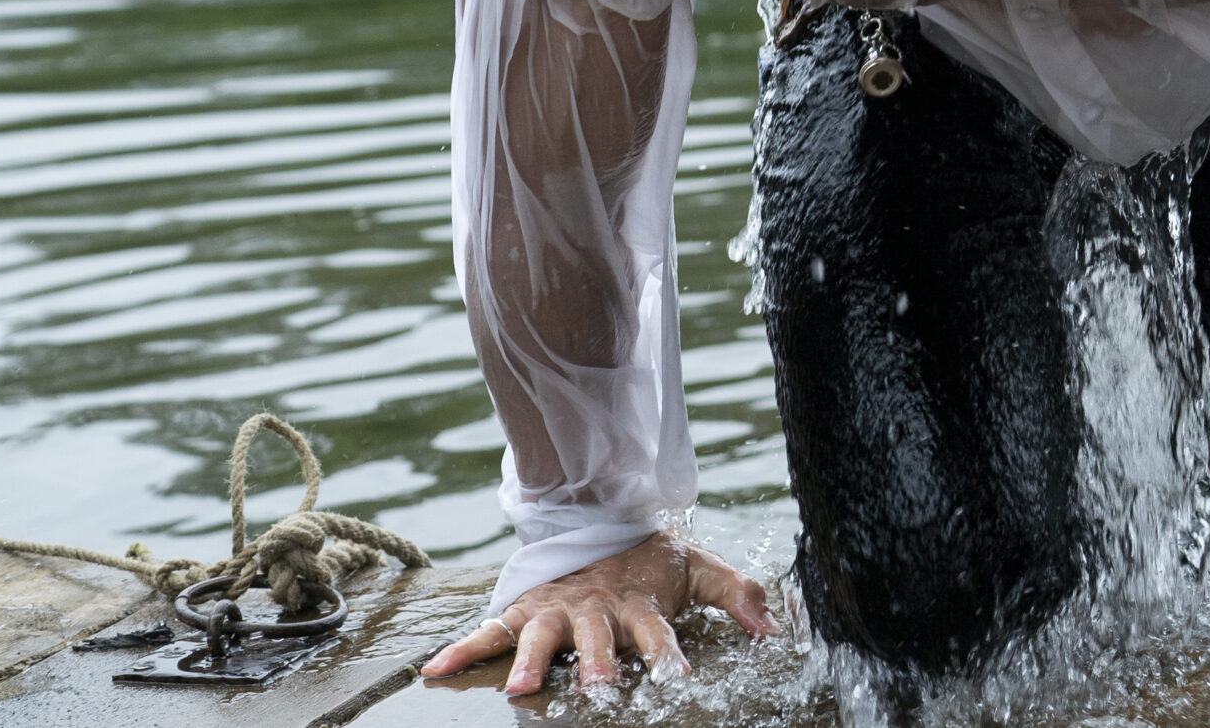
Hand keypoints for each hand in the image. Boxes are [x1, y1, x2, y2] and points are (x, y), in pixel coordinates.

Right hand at [421, 533, 776, 694]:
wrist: (600, 520)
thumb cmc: (652, 562)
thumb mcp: (699, 571)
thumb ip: (738, 594)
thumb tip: (775, 628)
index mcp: (638, 604)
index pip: (657, 631)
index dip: (666, 654)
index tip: (676, 677)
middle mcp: (595, 609)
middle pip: (595, 639)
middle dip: (596, 664)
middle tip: (598, 688)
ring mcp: (556, 610)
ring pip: (540, 636)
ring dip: (530, 662)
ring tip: (521, 690)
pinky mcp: (524, 610)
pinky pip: (489, 631)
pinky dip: (461, 650)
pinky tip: (434, 672)